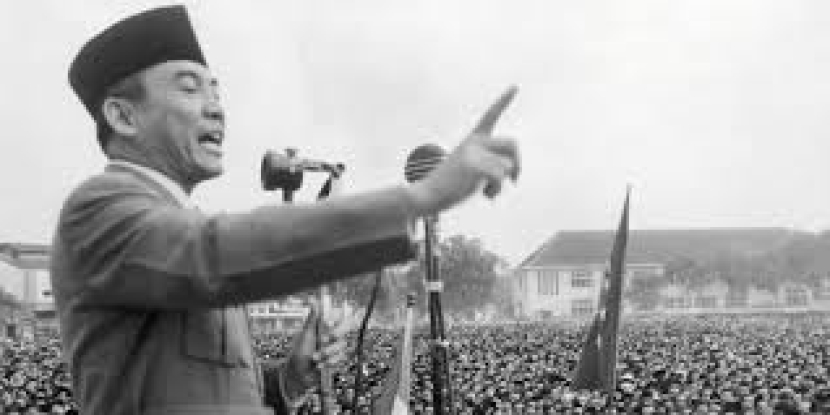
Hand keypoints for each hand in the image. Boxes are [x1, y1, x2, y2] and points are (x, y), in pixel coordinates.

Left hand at [281, 301, 357, 399]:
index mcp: (323, 326)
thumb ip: (313, 319)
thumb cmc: (298, 353)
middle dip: (333, 338)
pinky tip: (321, 365)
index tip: (332, 321)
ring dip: (328, 353)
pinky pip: (342, 358)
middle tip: (321, 344)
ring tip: (315, 359)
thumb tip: (315, 301)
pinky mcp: (337, 359)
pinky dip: (331, 362)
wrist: (298, 375)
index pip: (339, 316)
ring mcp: (335, 347)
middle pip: (345, 330)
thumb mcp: (305, 335)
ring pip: (343, 346)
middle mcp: (331, 335)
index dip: (339, 317)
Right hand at [407, 86, 519, 215]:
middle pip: (512, 143)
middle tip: (514, 180)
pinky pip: (500, 177)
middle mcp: (474, 141)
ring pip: (508, 165)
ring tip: (488, 191)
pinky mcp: (474, 165)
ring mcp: (474, 152)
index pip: (491, 115)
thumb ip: (492, 164)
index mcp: (473, 139)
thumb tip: (514, 171)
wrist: (428, 194)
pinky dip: (496, 190)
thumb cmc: (451, 184)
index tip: (515, 86)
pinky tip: (486, 196)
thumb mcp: (473, 169)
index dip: (504, 100)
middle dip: (518, 162)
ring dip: (502, 183)